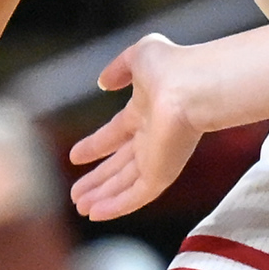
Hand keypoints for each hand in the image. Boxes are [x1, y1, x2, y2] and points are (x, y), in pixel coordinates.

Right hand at [68, 35, 211, 220]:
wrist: (192, 86)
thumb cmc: (172, 66)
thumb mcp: (140, 55)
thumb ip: (120, 67)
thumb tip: (103, 82)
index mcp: (146, 112)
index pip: (117, 134)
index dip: (96, 146)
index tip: (75, 156)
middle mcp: (152, 138)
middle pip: (120, 165)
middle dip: (98, 179)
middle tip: (75, 193)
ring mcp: (157, 158)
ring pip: (125, 184)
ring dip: (102, 196)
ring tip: (80, 207)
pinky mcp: (161, 174)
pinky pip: (136, 196)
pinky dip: (116, 206)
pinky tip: (96, 214)